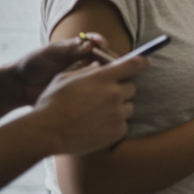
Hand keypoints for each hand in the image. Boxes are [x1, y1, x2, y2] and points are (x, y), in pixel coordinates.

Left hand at [10, 34, 111, 106]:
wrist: (20, 85)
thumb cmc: (34, 63)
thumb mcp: (50, 53)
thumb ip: (69, 48)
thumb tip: (91, 44)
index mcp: (80, 49)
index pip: (99, 44)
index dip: (103, 44)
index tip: (102, 45)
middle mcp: (86, 62)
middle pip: (108, 61)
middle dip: (114, 63)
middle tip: (114, 66)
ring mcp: (85, 77)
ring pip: (105, 76)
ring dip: (110, 78)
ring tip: (112, 80)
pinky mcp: (82, 92)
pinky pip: (95, 91)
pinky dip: (101, 92)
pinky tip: (103, 94)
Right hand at [31, 55, 147, 154]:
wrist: (46, 132)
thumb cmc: (51, 103)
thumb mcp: (65, 79)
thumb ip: (85, 72)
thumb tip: (98, 67)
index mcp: (103, 77)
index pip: (133, 64)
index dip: (142, 61)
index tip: (147, 62)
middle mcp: (114, 93)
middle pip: (131, 88)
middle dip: (121, 90)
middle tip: (104, 97)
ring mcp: (117, 113)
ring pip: (128, 107)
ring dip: (118, 108)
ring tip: (97, 114)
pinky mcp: (117, 131)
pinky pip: (123, 124)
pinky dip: (114, 124)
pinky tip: (96, 126)